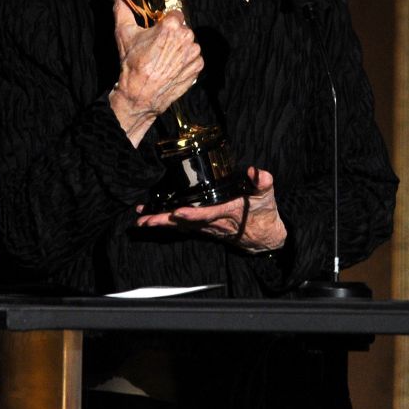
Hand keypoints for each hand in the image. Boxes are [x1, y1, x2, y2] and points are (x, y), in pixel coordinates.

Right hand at [107, 0, 203, 144]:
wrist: (140, 94)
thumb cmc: (131, 63)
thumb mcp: (124, 33)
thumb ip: (121, 8)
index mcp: (172, 25)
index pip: (174, 14)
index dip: (164, 22)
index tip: (157, 30)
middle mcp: (187, 37)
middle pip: (182, 28)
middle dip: (172, 34)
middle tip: (157, 46)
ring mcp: (194, 53)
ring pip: (188, 42)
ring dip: (179, 47)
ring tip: (163, 58)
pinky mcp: (198, 67)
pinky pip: (193, 57)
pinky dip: (184, 60)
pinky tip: (171, 66)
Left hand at [135, 167, 287, 252]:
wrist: (263, 236)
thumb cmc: (263, 213)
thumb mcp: (267, 195)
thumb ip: (262, 182)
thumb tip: (256, 172)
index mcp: (228, 212)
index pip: (208, 214)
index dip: (193, 214)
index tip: (178, 212)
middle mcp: (214, 222)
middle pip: (186, 223)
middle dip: (165, 221)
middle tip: (145, 219)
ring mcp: (207, 227)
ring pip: (180, 226)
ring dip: (160, 223)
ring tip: (141, 219)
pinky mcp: (203, 228)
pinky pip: (182, 227)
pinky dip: (165, 223)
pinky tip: (150, 218)